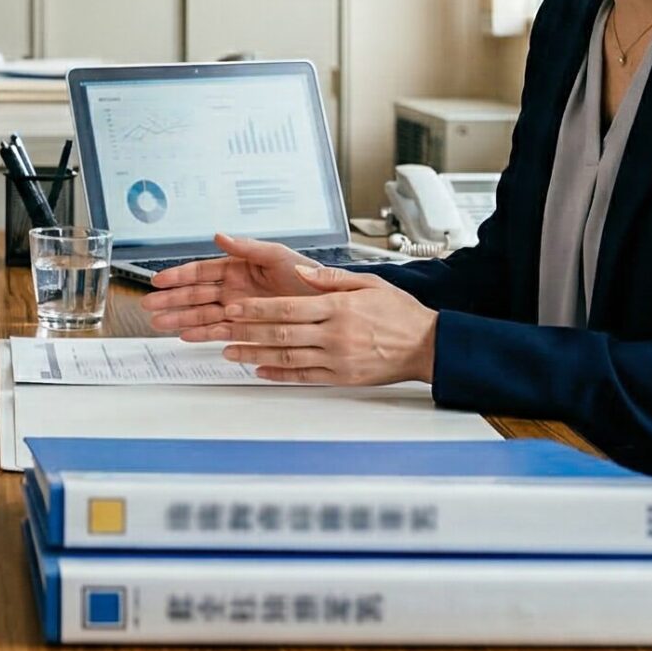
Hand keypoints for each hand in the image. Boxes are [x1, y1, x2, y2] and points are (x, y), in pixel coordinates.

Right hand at [139, 233, 324, 332]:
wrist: (329, 304)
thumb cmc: (307, 275)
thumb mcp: (277, 255)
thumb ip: (246, 247)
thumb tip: (219, 236)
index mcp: (239, 267)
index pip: (201, 271)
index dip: (178, 276)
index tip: (158, 280)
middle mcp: (235, 289)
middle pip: (195, 295)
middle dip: (171, 300)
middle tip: (149, 306)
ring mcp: (239, 309)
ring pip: (202, 314)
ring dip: (180, 319)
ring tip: (159, 324)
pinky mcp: (248, 328)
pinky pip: (219, 331)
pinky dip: (202, 334)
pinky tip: (185, 336)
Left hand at [179, 264, 438, 385]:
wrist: (427, 346)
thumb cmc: (400, 313)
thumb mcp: (369, 283)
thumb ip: (332, 278)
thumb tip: (303, 273)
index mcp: (338, 308)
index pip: (288, 308)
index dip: (257, 309)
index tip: (235, 308)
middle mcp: (334, 335)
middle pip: (282, 334)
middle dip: (248, 332)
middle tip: (223, 329)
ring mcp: (337, 359)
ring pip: (288, 358)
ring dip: (256, 356)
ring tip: (231, 353)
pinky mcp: (342, 378)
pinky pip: (304, 377)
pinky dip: (280, 375)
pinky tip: (261, 372)